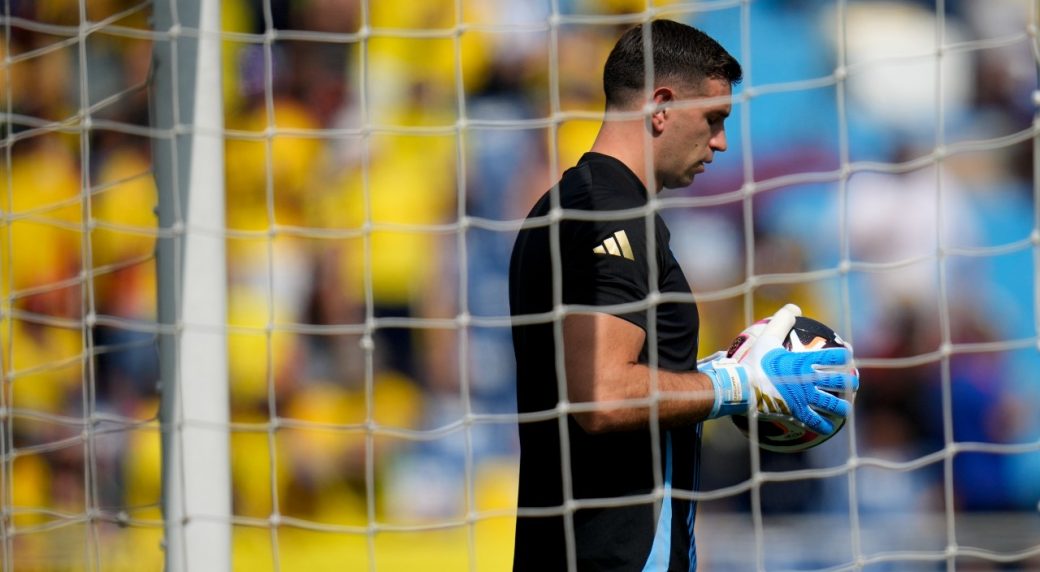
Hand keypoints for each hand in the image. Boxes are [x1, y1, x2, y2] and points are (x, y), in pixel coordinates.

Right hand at [699, 304, 858, 433]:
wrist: (743, 387)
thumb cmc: (754, 362)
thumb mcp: (766, 338)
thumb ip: (782, 321)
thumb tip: (795, 306)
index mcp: (805, 362)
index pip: (834, 356)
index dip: (844, 354)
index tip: (848, 353)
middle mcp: (809, 380)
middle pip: (839, 381)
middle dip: (849, 381)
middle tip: (853, 381)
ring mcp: (805, 398)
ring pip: (831, 404)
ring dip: (841, 406)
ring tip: (846, 408)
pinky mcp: (797, 413)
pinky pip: (814, 421)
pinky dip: (823, 425)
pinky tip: (828, 428)